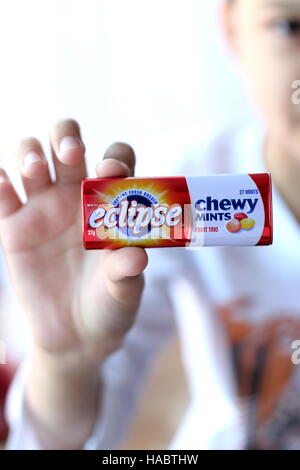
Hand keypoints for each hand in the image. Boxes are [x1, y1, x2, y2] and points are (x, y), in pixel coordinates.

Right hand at [0, 119, 147, 447]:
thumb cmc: (109, 307)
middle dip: (66, 136)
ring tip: (35, 170)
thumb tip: (136, 256)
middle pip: (68, 143)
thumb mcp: (124, 293)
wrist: (76, 336)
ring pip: (32, 158)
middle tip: (71, 153)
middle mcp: (76, 197)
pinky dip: (0, 181)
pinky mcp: (15, 227)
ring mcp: (44, 209)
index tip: (110, 173)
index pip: (115, 161)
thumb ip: (127, 273)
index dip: (114, 158)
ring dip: (31, 152)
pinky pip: (2, 194)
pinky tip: (5, 184)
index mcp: (110, 204)